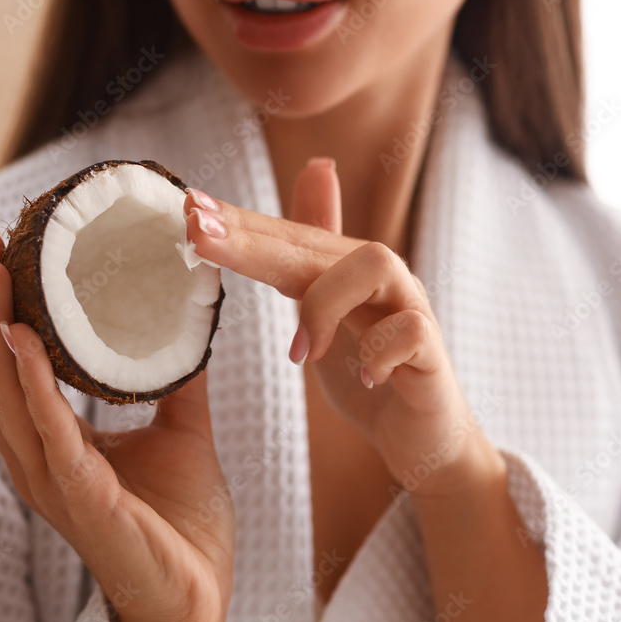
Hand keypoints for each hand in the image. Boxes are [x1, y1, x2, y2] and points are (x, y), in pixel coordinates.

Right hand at [0, 222, 233, 621]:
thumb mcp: (179, 430)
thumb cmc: (178, 522)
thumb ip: (175, 378)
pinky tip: (27, 335)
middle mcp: (35, 456)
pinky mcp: (77, 496)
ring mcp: (50, 479)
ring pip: (1, 394)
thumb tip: (189, 319)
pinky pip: (46, 430)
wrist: (197, 594)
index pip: (3, 365)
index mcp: (50, 441)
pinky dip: (32, 379)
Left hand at [184, 159, 503, 497]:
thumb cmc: (371, 369)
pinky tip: (366, 375)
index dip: (240, 222)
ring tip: (303, 352)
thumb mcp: (324, 314)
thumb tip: (298, 184)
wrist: (426, 437)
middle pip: (317, 245)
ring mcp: (412, 312)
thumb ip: (303, 260)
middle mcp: (382, 280)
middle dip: (254, 240)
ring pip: (376, 264)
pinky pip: (410, 330)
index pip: (288, 237)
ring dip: (325, 303)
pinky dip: (380, 349)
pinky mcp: (433, 355)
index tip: (188, 208)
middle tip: (198, 233)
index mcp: (347, 271)